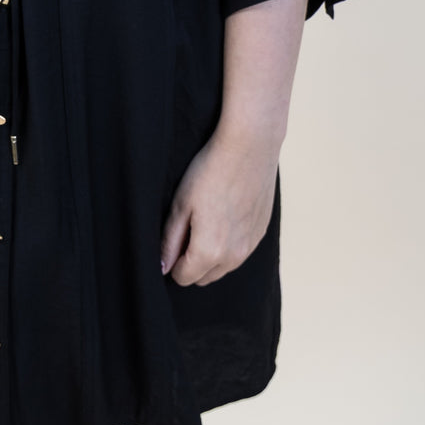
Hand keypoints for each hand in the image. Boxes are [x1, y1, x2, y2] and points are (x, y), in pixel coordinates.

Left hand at [160, 127, 278, 285]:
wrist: (249, 147)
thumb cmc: (209, 172)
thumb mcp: (180, 204)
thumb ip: (170, 241)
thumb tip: (163, 267)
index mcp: (209, 252)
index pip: (183, 277)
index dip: (172, 261)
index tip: (172, 238)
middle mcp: (233, 257)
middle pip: (203, 277)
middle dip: (191, 262)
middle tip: (187, 227)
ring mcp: (250, 246)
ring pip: (223, 267)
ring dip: (211, 255)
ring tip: (206, 218)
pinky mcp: (261, 233)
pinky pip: (240, 252)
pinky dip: (229, 243)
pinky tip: (225, 213)